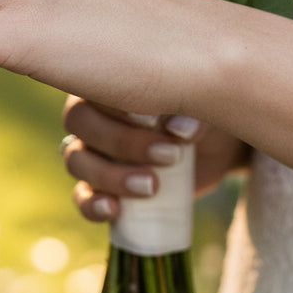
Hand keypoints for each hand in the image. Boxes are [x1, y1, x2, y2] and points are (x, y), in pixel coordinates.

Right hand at [61, 96, 250, 222]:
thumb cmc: (201, 111)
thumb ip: (192, 109)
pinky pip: (81, 196)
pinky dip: (91, 204)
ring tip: (152, 186)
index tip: (155, 119)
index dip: (116, 103)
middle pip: (80, 122)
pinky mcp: (101, 187)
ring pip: (76, 160)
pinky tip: (113, 210)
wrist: (216, 147)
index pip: (92, 86)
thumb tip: (180, 129)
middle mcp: (91, 113)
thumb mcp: (202, 103)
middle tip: (170, 154)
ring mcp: (91, 151)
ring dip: (110, 175)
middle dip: (123, 141)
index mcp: (107, 82)